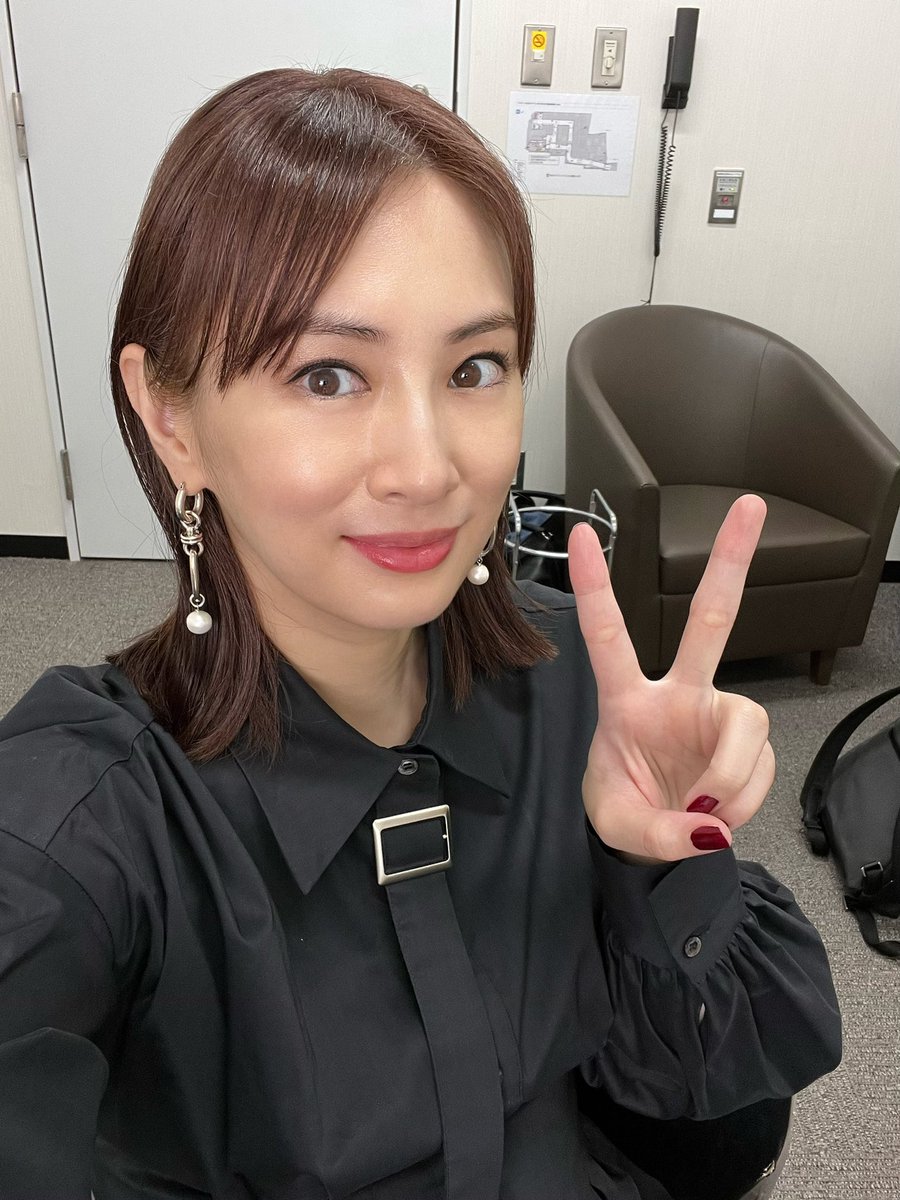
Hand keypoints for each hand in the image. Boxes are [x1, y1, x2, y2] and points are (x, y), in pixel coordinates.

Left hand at [568, 494, 773, 864]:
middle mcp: (677, 694)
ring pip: (748, 722)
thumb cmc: (624, 807)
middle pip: (710, 621)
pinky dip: (742, 799)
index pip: (607, 636)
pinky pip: (758, 768)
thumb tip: (710, 825)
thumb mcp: (618, 824)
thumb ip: (658, 832)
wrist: (655, 840)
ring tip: (705, 809)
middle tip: (749, 506)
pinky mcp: (746, 745)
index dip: (596, 588)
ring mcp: (715, 715)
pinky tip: (721, 812)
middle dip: (730, 563)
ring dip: (732, 776)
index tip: (585, 536)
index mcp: (626, 701)